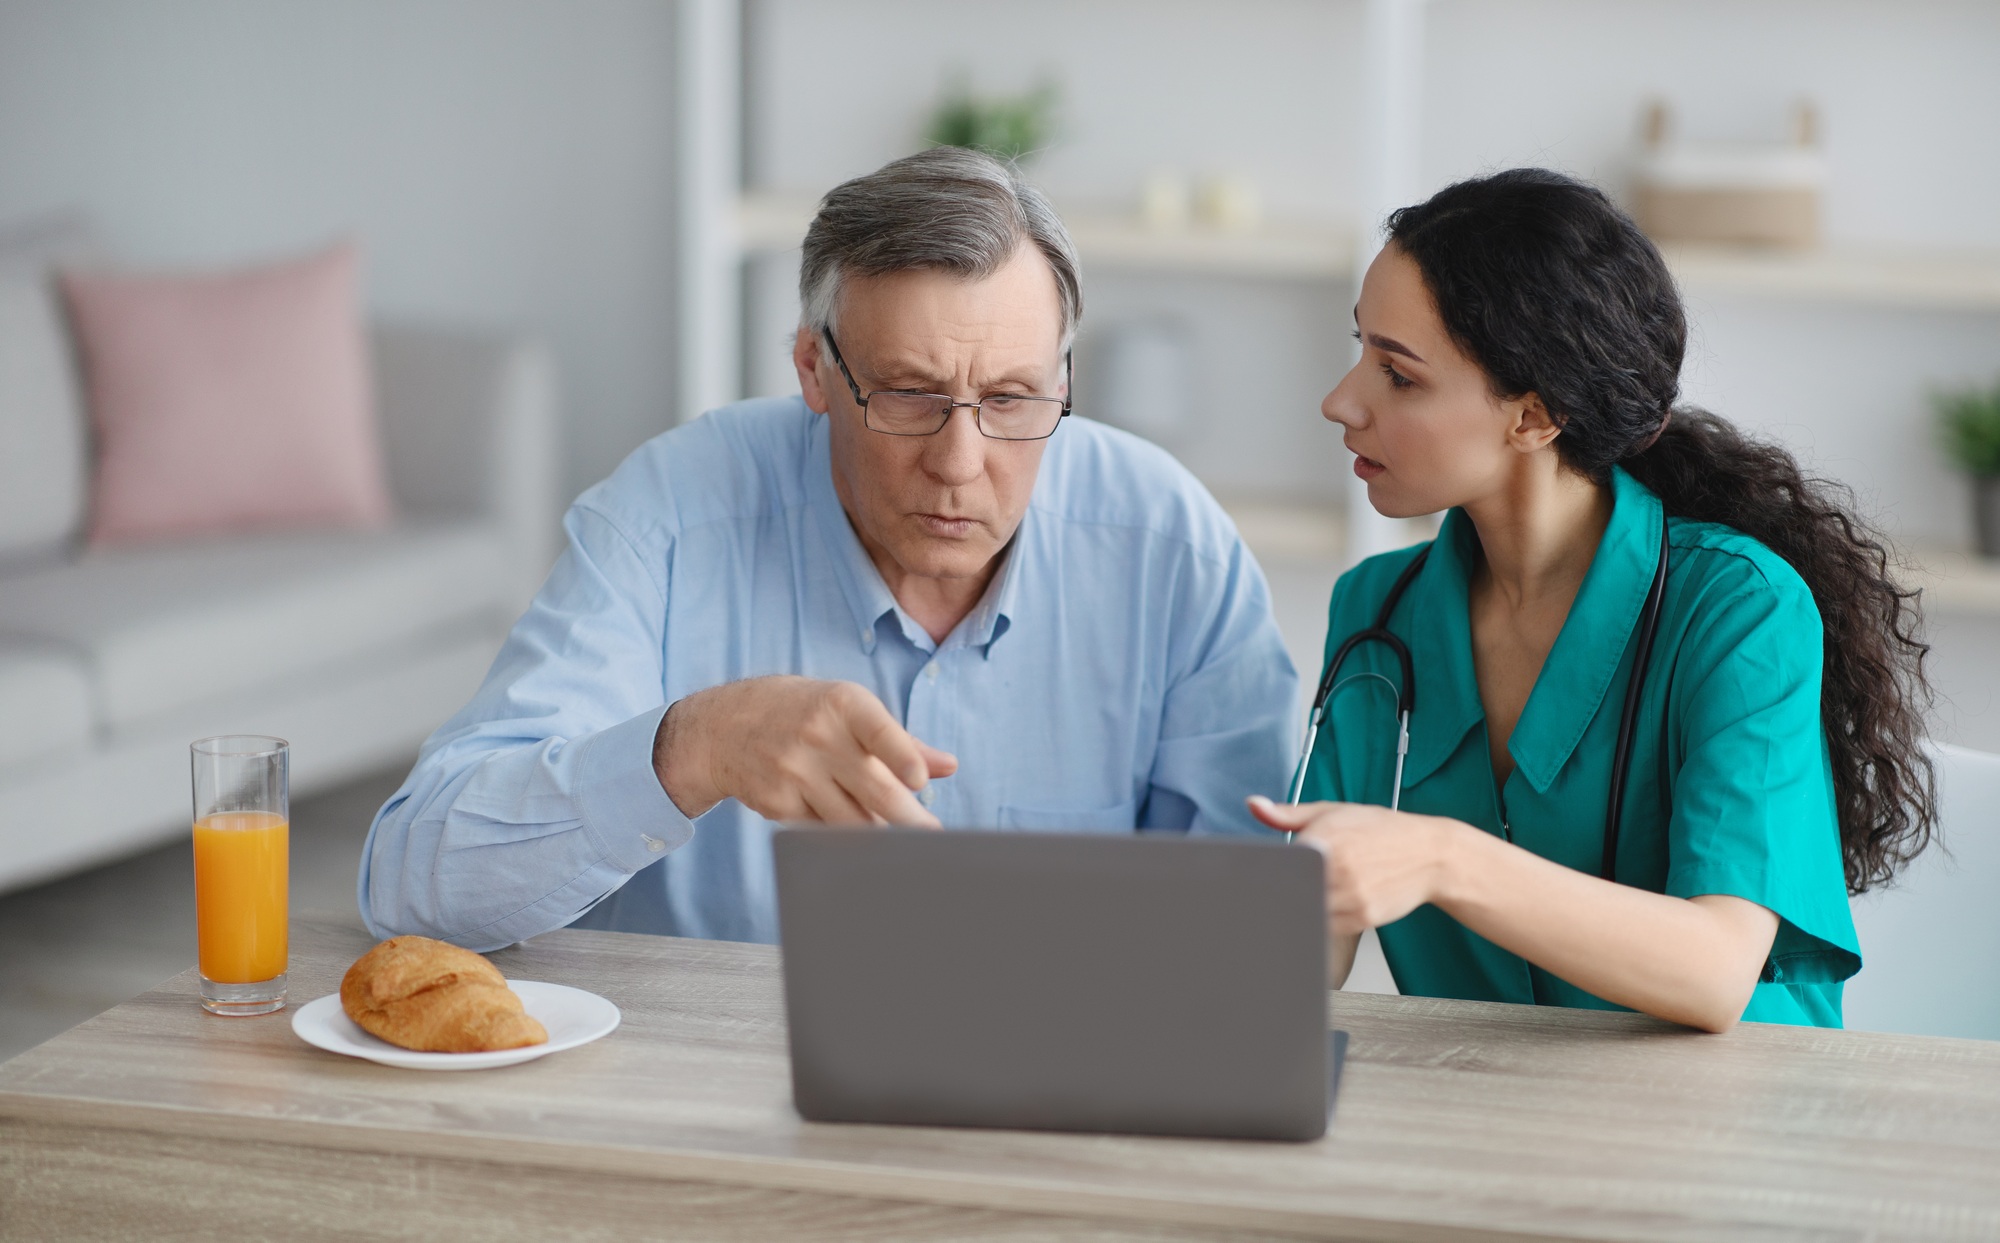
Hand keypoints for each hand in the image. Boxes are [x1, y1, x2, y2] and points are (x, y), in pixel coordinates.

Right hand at [655, 676, 957, 825]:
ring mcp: (794, 772)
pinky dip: (845, 837)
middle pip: (873, 789)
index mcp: (842, 704)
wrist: (722, 728)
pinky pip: (824, 831)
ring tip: (903, 841)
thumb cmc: (802, 714)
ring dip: (881, 834)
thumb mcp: (847, 709)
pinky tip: (858, 838)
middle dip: (910, 820)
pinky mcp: (778, 804)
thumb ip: (900, 741)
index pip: (877, 730)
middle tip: (935, 838)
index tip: (919, 781)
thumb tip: (948, 767)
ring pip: (852, 819)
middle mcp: (817, 736)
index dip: (900, 756)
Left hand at [1248, 796, 1459, 935]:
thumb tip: (1254, 805)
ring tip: (1290, 902)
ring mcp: (1351, 897)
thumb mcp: (1336, 812)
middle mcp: (1338, 869)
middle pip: (1287, 893)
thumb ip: (1289, 814)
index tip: (1253, 877)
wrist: (1430, 854)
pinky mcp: (1361, 919)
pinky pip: (1324, 927)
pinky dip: (1315, 920)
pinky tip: (1317, 908)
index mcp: (1326, 838)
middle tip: (1264, 894)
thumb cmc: (1384, 830)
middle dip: (1275, 894)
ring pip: (1304, 913)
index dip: (1262, 873)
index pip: (1278, 864)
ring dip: (1295, 909)